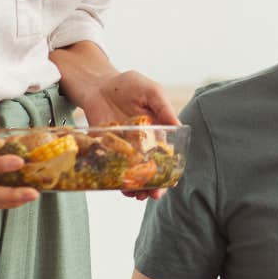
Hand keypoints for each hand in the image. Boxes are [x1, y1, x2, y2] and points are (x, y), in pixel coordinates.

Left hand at [79, 70, 180, 201]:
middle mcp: (142, 145)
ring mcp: (124, 149)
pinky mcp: (106, 150)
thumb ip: (163, 108)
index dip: (170, 171)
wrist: (98, 83)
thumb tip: (179, 127)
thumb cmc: (129, 85)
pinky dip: (116, 180)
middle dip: (154, 186)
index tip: (172, 182)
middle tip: (154, 195)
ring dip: (136, 188)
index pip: (167, 156)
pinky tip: (119, 187)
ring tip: (137, 195)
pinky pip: (112, 169)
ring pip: (132, 174)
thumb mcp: (151, 91)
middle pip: (150, 171)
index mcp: (157, 132)